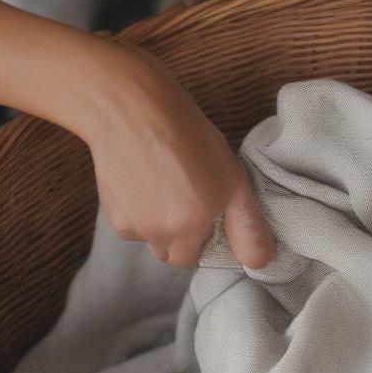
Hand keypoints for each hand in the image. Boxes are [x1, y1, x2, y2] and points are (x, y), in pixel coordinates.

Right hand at [71, 39, 274, 269]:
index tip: (206, 210)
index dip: (204, 238)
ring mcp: (133, 226)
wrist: (132, 110)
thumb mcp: (232, 176)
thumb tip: (259, 262)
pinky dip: (138, 210)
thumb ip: (247, 225)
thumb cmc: (186, 135)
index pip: (197, 259)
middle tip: (186, 195)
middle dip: (181, 235)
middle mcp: (160, 235)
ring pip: (151, 238)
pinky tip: (143, 179)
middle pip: (172, 253)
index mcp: (192, 227)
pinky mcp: (112, 214)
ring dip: (159, 223)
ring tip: (164, 182)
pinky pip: (130, 224)